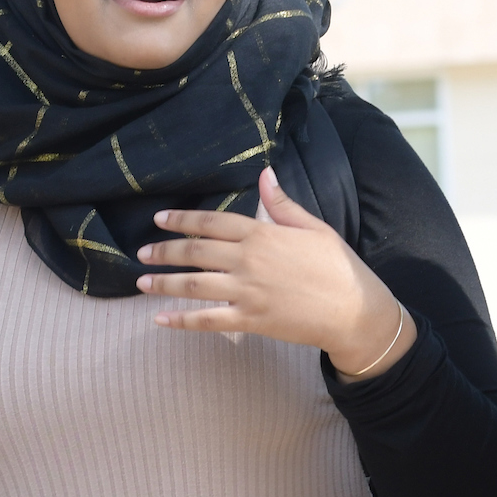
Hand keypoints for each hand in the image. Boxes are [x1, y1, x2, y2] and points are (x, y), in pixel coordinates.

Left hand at [134, 167, 414, 377]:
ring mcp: (247, 292)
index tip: (160, 219)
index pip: (212, 222)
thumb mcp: (315, 227)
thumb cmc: (338, 267)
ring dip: (164, 283)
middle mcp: (249, 260)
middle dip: (165, 251)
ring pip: (194, 285)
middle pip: (195, 252)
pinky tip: (160, 320)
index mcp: (263, 234)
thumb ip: (283, 204)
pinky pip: (208, 321)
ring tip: (141, 281)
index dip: (182, 220)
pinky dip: (181, 321)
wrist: (355, 311)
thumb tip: (265, 175)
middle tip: (142, 252)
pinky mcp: (250, 320)